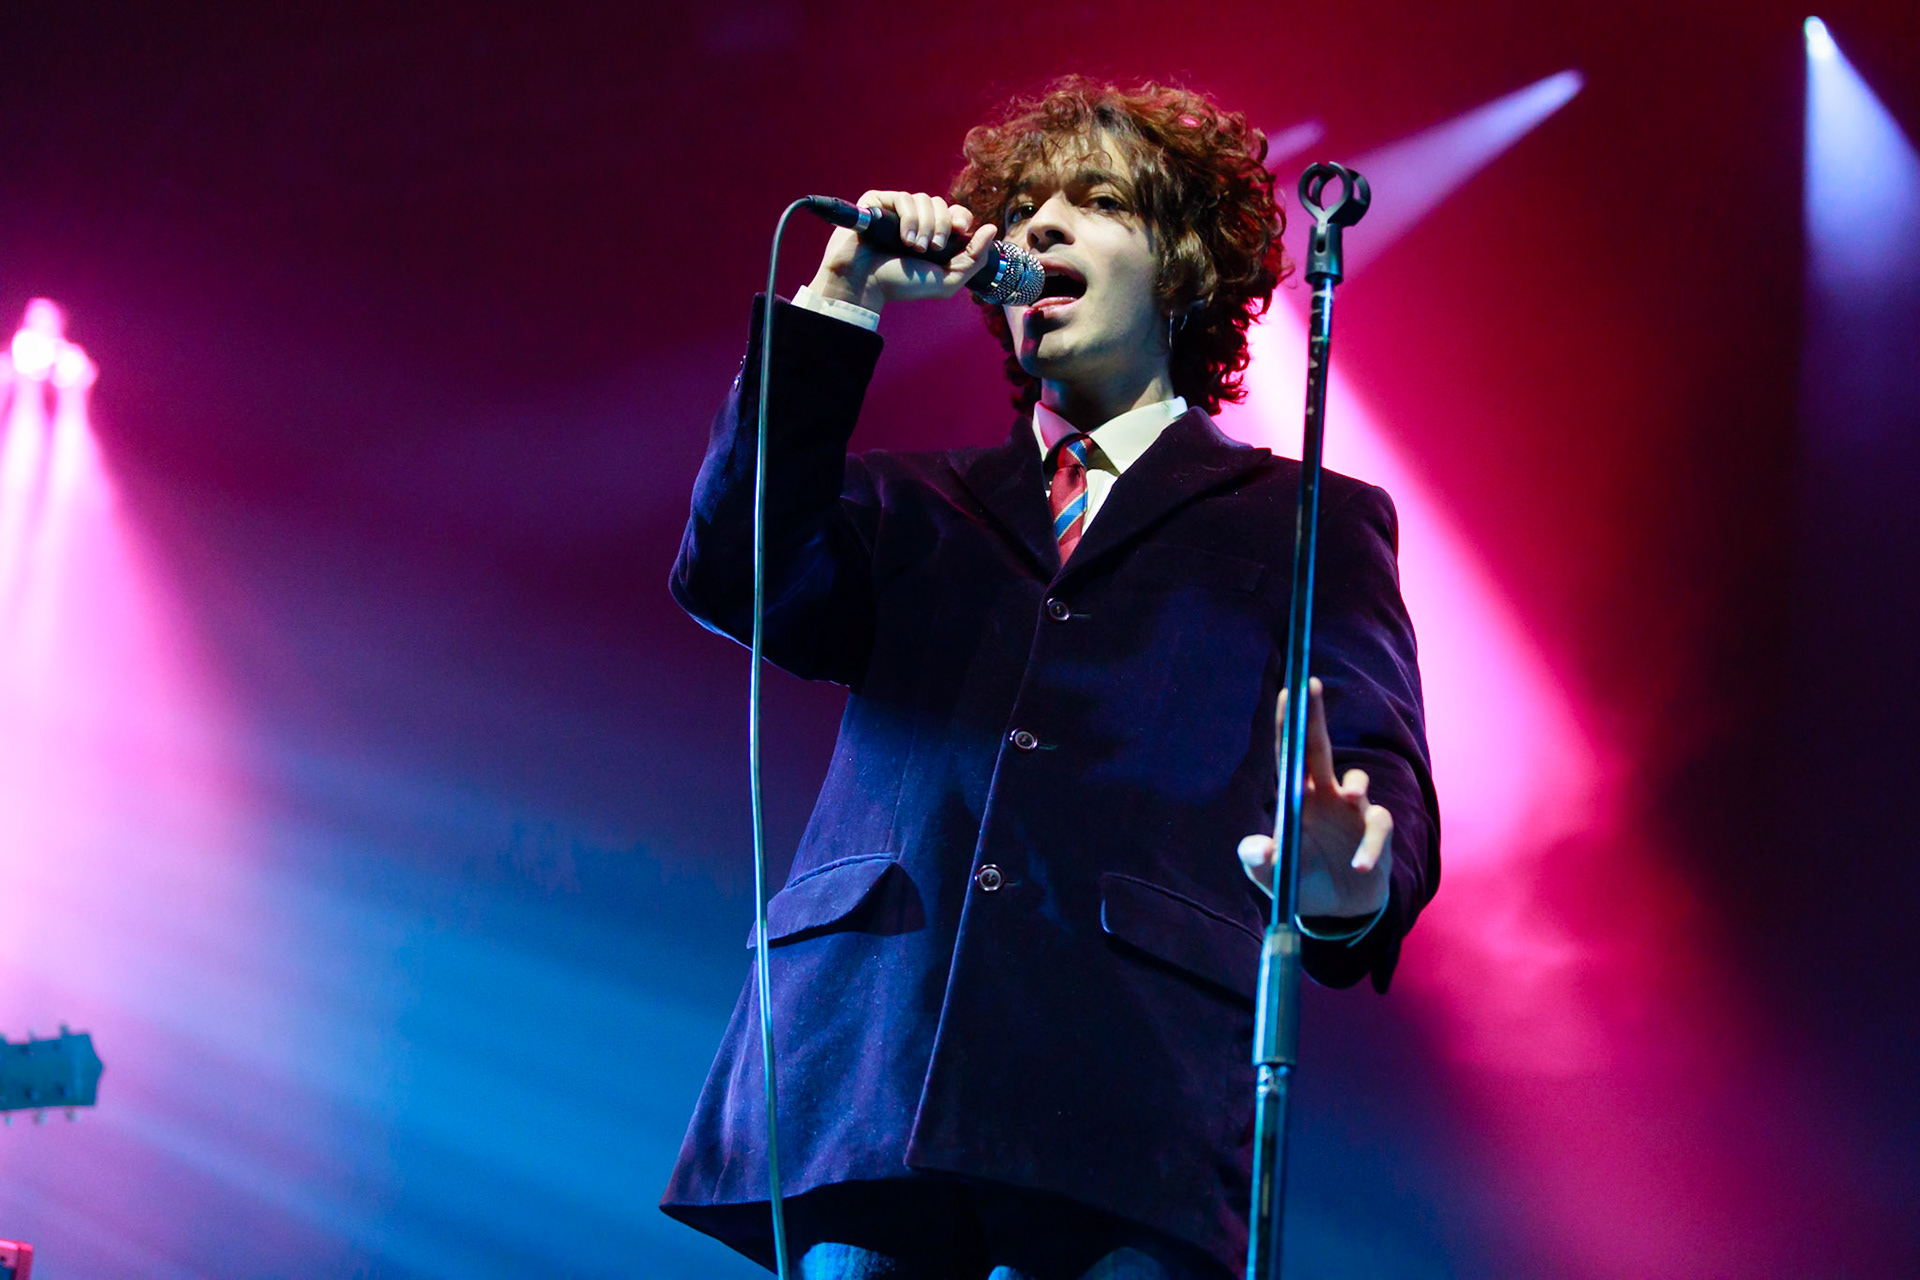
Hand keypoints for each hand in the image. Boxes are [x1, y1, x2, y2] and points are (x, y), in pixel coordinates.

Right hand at [806, 190, 998, 313]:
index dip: (961, 218)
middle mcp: (916, 221)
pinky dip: (909, 218)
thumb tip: (992, 228)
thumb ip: (974, 258)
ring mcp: (896, 211)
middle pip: (942, 205)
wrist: (864, 284)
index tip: (960, 230)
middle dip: (942, 226)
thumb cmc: (901, 285)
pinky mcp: (877, 203)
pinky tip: (903, 238)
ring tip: (914, 247)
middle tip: (934, 248)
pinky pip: (903, 198)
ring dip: (925, 225)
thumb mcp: (946, 280)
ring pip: (924, 200)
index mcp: (932, 236)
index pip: (956, 213)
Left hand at [1237, 677, 1392, 921]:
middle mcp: (1326, 794)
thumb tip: (1256, 848)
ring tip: (1352, 795)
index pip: (1290, 754)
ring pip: (1359, 783)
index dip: (1288, 724)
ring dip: (1356, 785)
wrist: (1338, 908)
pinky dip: (1370, 846)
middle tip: (1311, 684)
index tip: (1287, 691)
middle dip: (1315, 716)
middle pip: (1320, 748)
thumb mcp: (1273, 875)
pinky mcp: (1375, 831)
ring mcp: (1353, 810)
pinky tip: (1358, 866)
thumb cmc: (1301, 881)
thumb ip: (1259, 861)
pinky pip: (1378, 828)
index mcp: (1298, 796)